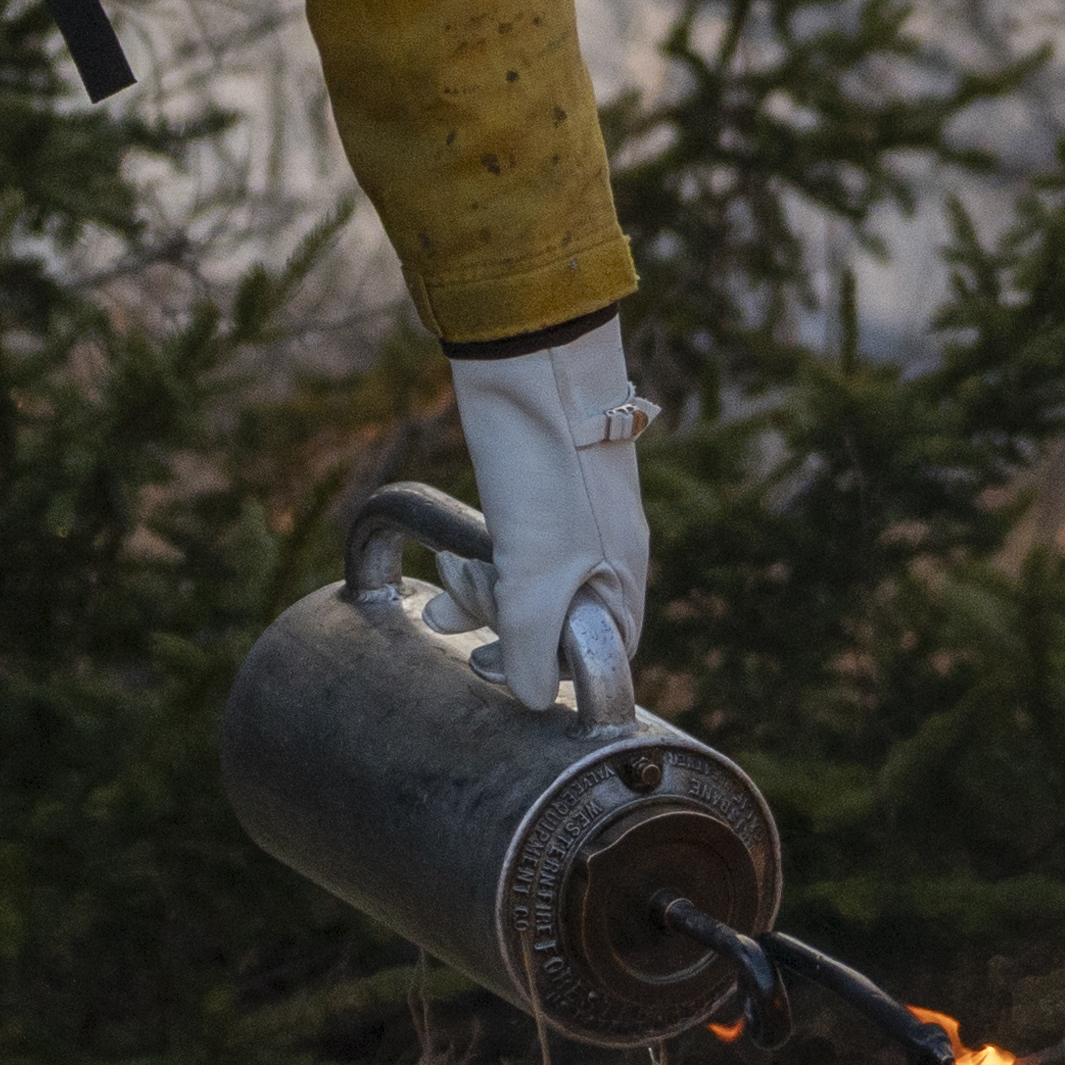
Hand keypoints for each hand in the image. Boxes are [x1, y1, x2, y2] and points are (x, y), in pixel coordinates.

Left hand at [451, 319, 659, 719]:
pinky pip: (502, 563)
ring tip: (447, 598)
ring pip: (521, 597)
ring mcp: (563, 532)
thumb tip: (530, 699)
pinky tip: (443, 577)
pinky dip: (471, 575)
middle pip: (554, 631)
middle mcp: (598, 559)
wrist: (528, 365)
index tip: (503, 675)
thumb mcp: (536, 571)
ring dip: (480, 604)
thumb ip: (530, 642)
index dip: (553, 677)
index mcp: (621, 579)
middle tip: (468, 630)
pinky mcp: (527, 507)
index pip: (602, 658)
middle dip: (505, 635)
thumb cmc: (548, 468)